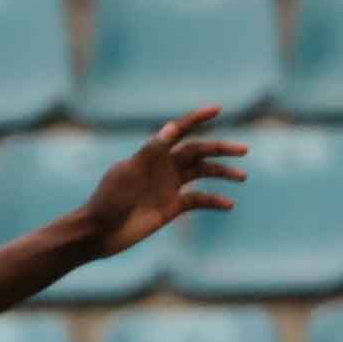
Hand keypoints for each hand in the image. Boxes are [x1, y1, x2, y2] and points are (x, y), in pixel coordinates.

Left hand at [82, 107, 247, 256]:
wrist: (99, 232)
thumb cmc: (108, 200)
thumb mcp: (128, 173)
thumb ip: (150, 152)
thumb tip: (170, 128)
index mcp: (151, 154)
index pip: (178, 131)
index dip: (196, 118)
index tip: (217, 108)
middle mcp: (163, 167)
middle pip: (197, 151)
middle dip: (220, 149)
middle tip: (243, 150)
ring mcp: (168, 187)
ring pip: (202, 173)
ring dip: (222, 172)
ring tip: (242, 176)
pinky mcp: (171, 207)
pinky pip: (199, 200)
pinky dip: (214, 200)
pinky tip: (228, 204)